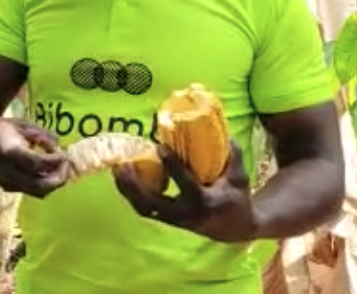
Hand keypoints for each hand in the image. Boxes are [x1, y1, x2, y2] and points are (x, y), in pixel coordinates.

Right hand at [0, 118, 72, 198]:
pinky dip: (45, 183)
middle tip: (67, 165)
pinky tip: (49, 171)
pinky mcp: (7, 188)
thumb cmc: (1, 130)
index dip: (53, 161)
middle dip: (58, 178)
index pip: (34, 163)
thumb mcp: (21, 124)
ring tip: (61, 168)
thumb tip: (59, 147)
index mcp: (5, 149)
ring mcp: (4, 182)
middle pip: (37, 184)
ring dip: (54, 182)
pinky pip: (33, 191)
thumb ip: (41, 135)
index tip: (64, 154)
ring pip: (37, 191)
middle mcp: (4, 170)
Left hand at [113, 140, 257, 242]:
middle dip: (135, 186)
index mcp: (205, 202)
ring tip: (117, 168)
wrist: (233, 228)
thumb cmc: (235, 196)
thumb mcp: (239, 175)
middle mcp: (186, 214)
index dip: (172, 166)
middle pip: (154, 204)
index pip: (186, 185)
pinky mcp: (166, 219)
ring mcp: (174, 219)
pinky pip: (143, 208)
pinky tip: (123, 175)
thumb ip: (232, 153)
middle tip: (123, 163)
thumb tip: (222, 128)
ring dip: (127, 190)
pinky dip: (131, 193)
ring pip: (144, 208)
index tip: (160, 146)